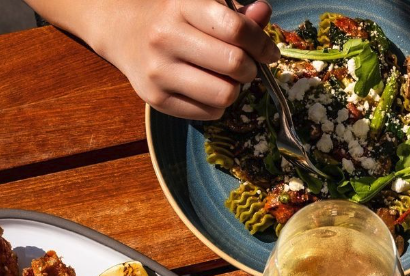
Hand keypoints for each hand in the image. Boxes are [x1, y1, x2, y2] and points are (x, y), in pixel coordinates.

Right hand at [92, 0, 279, 118]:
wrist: (122, 31)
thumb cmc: (173, 18)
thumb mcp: (200, 5)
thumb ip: (236, 13)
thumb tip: (264, 14)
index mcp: (180, 6)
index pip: (235, 28)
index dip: (261, 43)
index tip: (268, 51)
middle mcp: (166, 38)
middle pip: (234, 65)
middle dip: (250, 68)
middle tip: (244, 66)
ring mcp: (159, 72)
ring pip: (225, 95)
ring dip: (234, 90)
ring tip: (224, 79)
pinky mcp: (157, 100)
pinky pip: (209, 113)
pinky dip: (217, 105)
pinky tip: (206, 90)